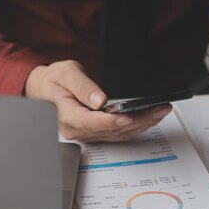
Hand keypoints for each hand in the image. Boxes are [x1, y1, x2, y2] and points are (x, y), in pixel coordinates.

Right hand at [24, 60, 171, 142]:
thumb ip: (82, 86)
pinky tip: (150, 116)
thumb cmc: (55, 81)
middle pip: (111, 130)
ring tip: (161, 110)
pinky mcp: (97, 133)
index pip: (89, 122)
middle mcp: (77, 130)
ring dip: (142, 124)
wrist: (47, 90)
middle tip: (158, 109)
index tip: (125, 117)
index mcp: (66, 116)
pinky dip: (136, 125)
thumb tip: (99, 100)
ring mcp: (88, 134)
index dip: (109, 122)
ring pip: (119, 134)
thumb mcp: (65, 74)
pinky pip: (119, 133)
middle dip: (138, 120)